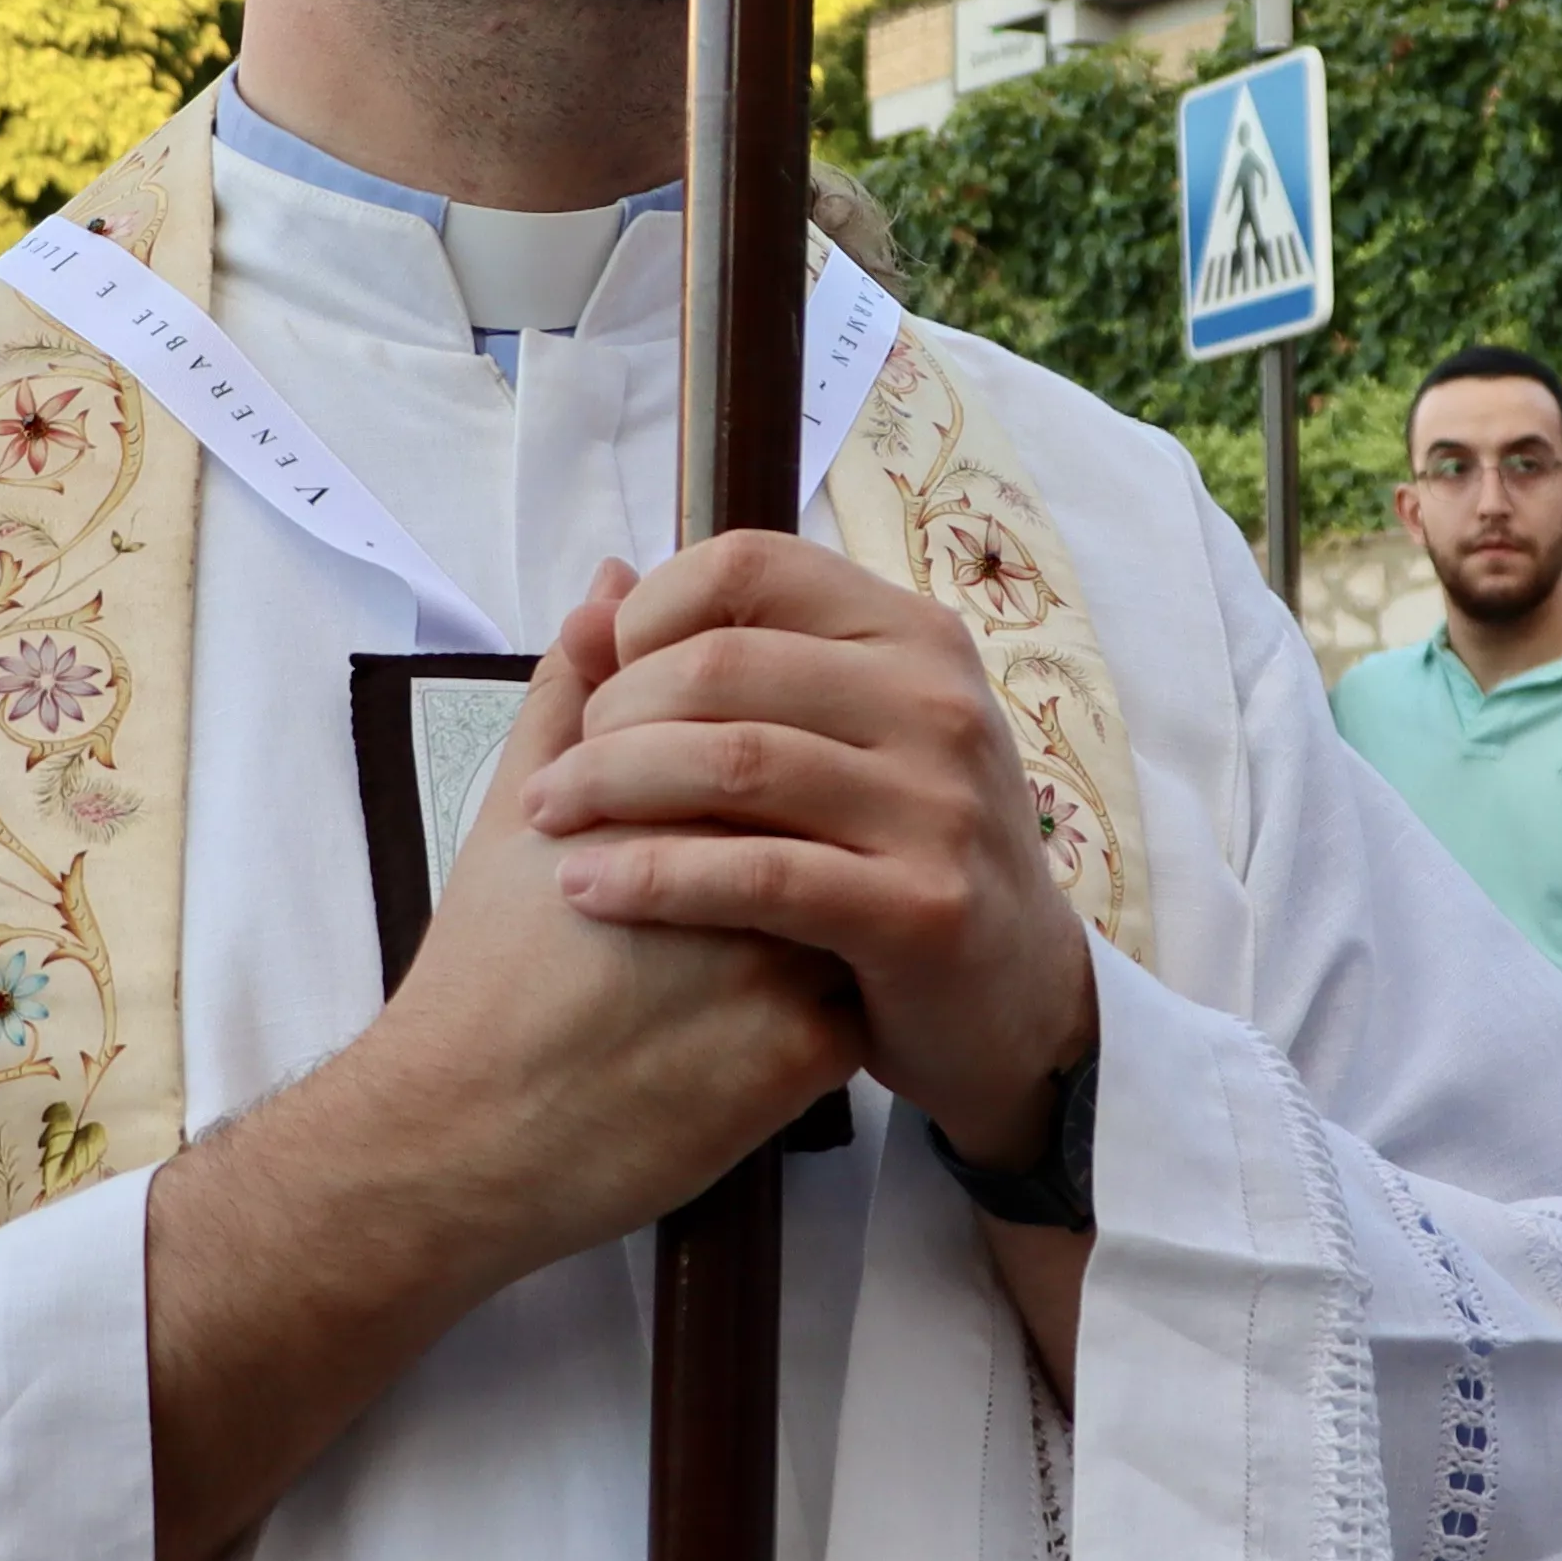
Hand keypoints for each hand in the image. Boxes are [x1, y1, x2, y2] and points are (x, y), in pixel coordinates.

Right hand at [336, 587, 868, 1274]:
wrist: (463, 1137)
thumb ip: (572, 692)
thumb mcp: (514, 814)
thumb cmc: (484, 973)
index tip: (713, 815)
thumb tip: (616, 585)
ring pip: (859, 907)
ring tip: (736, 967)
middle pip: (836, 815)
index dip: (760, 767)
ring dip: (826, 923)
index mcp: (681, 791)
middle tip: (736, 888)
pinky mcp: (808, 1056)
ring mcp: (788, 959)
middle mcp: (750, 861)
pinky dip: (823, 1015)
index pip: (784, 734)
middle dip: (810, 838)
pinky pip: (859, 1011)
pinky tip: (749, 1038)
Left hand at [521, 534, 1098, 1167]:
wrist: (1012, 995)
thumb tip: (593, 595)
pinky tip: (587, 890)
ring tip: (548, 822)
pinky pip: (757, 875)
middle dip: (610, 714)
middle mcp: (937, 700)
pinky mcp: (923, 907)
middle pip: (722, 664)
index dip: (649, 613)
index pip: (750, 565)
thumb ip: (721, 664)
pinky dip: (653, 876)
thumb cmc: (896, 851)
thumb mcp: (835, 739)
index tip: (599, 680)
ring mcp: (940, 803)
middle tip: (558, 773)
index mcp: (912, 635)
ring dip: (610, 789)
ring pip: (731, 762)